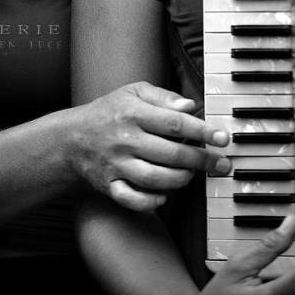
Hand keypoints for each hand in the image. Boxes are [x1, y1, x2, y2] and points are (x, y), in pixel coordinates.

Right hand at [71, 82, 229, 210]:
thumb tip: (191, 107)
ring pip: (155, 179)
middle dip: (201, 160)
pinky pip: (132, 200)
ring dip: (180, 180)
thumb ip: (163, 97)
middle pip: (170, 154)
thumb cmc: (110, 111)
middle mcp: (125, 139)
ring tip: (192, 174)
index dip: (202, 131)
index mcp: (133, 113)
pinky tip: (165, 194)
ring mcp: (116, 165)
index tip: (223, 138)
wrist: (71, 138)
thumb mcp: (133, 92)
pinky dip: (151, 202)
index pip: (174, 123)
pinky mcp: (109, 185)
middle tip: (221, 163)